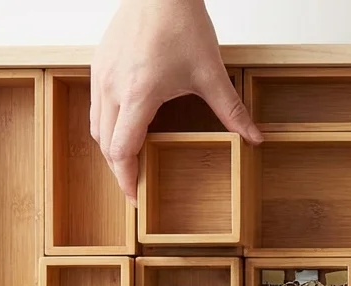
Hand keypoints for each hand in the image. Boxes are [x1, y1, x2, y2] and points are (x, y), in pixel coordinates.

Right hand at [92, 0, 262, 202]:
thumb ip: (232, 111)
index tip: (136, 196)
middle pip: (105, 143)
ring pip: (96, 125)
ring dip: (110, 147)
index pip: (121, 149)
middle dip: (119, 169)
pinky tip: (125, 127)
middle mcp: (112, 88)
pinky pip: (95, 104)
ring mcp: (101, 75)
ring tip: (130, 162)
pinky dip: (106, 124)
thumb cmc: (181, 24)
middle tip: (135, 186)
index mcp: (138, 95)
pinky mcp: (99, 63)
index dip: (127, 178)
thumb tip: (255, 138)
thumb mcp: (211, 73)